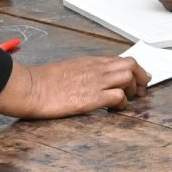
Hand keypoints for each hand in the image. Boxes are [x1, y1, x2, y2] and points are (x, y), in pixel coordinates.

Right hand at [0, 54, 149, 119]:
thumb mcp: (67, 70)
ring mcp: (95, 82)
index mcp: (90, 62)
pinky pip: (118, 96)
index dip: (134, 71)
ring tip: (127, 102)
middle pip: (131, 65)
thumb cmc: (43, 82)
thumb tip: (92, 81)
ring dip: (133, 91)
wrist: (30, 88)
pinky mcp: (92, 98)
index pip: (122, 60)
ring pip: (129, 77)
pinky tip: (114, 111)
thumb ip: (84, 73)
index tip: (137, 81)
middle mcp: (96, 69)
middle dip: (141, 78)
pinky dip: (122, 104)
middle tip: (139, 92)